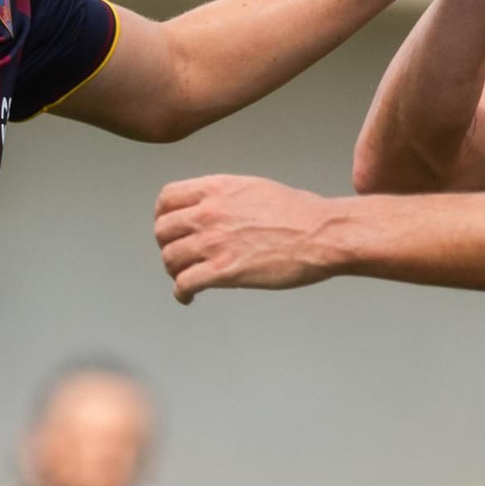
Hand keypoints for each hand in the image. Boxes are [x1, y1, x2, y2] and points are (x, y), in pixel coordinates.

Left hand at [154, 175, 346, 302]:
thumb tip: (217, 209)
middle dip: (168, 245)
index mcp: (217, 189)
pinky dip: (181, 293)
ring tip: (185, 278)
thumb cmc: (300, 213)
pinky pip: (185, 284)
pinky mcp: (223, 271)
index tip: (168, 227)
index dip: (162, 215)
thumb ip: (228, 197)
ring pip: (170, 259)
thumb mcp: (256, 188)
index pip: (167, 198)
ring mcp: (214, 242)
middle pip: (162, 231)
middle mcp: (209, 212)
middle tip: (178, 256)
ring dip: (174, 271)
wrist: (321, 234)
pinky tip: (188, 296)